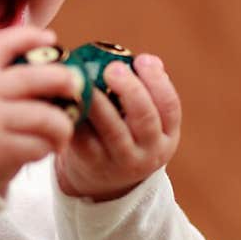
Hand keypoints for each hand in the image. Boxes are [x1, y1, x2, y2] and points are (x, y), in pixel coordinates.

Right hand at [0, 26, 81, 196]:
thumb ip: (4, 79)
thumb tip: (55, 67)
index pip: (2, 45)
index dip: (29, 37)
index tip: (52, 40)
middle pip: (30, 79)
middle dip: (61, 78)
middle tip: (77, 85)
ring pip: (43, 116)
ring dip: (62, 124)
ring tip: (64, 130)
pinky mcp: (0, 150)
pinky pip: (38, 144)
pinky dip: (48, 147)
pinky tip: (45, 148)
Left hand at [55, 53, 180, 199]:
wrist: (104, 180)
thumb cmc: (127, 134)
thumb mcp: (146, 119)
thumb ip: (147, 90)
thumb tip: (149, 60)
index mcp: (167, 135)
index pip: (169, 107)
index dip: (158, 81)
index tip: (142, 59)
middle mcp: (149, 151)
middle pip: (144, 118)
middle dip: (130, 90)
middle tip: (113, 68)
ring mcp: (121, 161)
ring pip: (112, 130)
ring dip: (100, 102)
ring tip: (87, 80)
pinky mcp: (93, 165)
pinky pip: (85, 139)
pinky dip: (78, 117)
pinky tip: (70, 98)